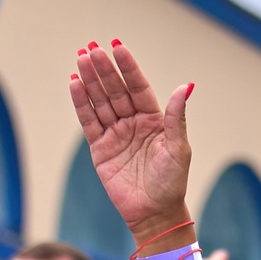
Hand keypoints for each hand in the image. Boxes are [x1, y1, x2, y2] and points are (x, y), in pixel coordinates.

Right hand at [70, 40, 196, 243]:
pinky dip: (81, 103)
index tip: (117, 46)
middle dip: (104, 69)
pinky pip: (89, 121)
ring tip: (81, 58)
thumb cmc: (172, 182)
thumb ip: (176, 118)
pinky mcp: (100, 148)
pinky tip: (75, 83)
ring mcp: (115, 133)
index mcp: (154, 119)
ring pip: (100, 101)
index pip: (138, 87)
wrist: (155, 213)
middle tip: (92, 48)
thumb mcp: (179, 148)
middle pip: (116, 90)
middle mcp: (133, 122)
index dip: (128, 67)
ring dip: (90, 80)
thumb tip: (185, 87)